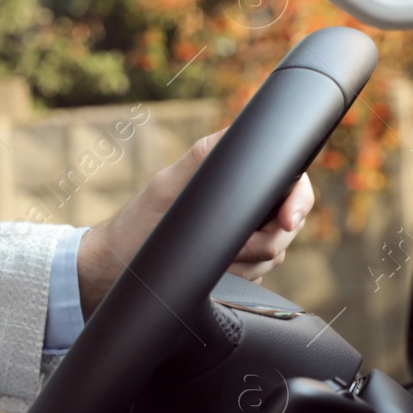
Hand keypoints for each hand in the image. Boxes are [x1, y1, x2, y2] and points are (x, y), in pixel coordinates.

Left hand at [75, 128, 314, 317]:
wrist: (114, 272)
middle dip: (266, 240)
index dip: (298, 201)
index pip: (290, 181)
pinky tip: (213, 274)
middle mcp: (242, 205)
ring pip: (275, 253)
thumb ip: (206, 157)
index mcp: (232, 177)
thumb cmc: (137, 226)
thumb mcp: (170, 185)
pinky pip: (259, 278)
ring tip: (212, 258)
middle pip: (289, 222)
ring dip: (248, 262)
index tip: (286, 220)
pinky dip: (240, 279)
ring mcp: (241, 239)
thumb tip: (245, 133)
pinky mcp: (236, 269)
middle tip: (234, 249)